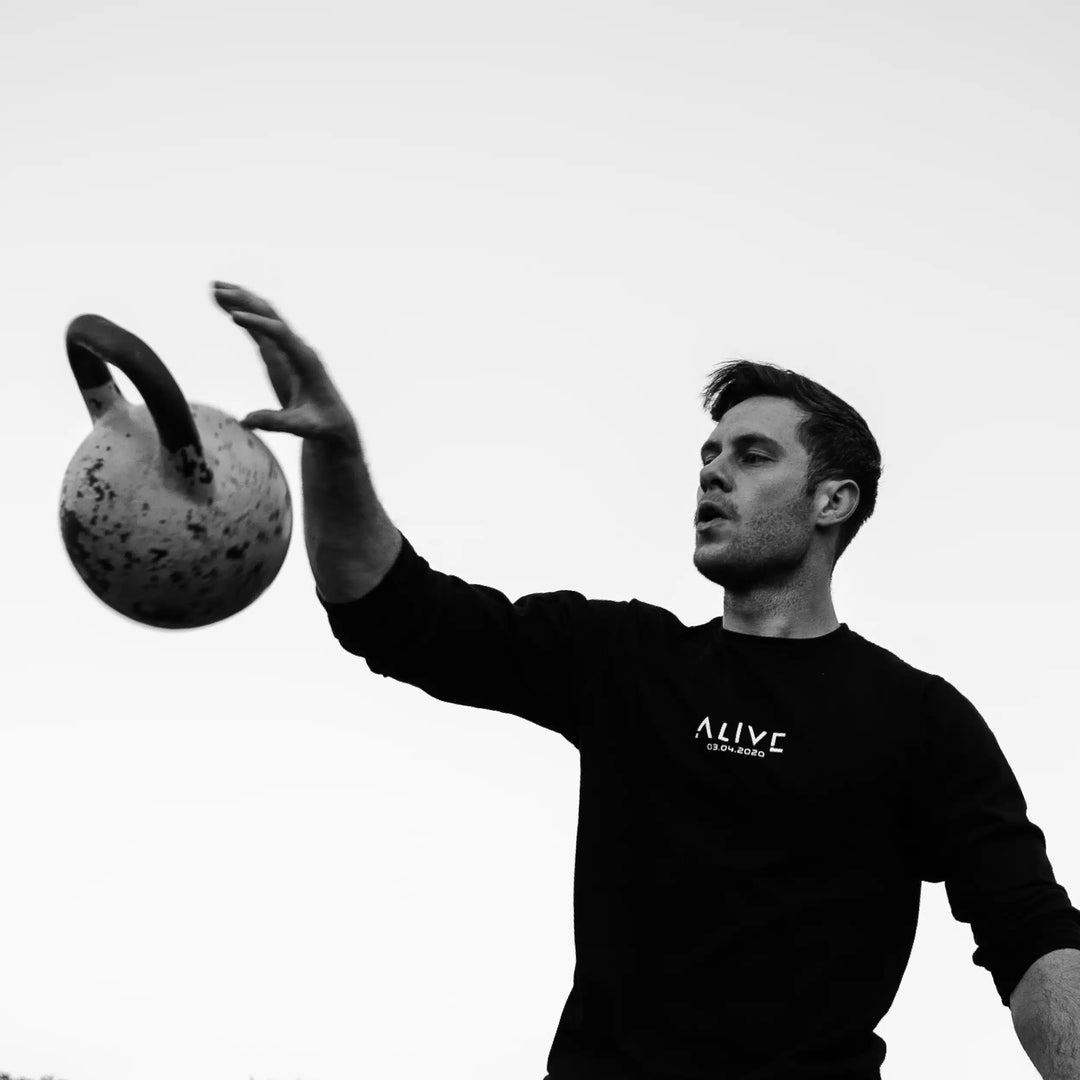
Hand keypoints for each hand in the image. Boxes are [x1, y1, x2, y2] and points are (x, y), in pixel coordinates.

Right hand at [212, 281, 359, 450]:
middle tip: (218, 289)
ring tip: (215, 287)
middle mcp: (298, 348)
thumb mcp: (302, 427)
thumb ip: (277, 422)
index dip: (259, 324)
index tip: (234, 317)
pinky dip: (243, 315)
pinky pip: (260, 329)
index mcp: (306, 360)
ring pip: (265, 317)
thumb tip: (248, 420)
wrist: (333, 422)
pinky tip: (225, 306)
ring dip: (242, 300)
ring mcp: (288, 349)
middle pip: (272, 316)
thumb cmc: (322, 425)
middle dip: (246, 301)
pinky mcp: (279, 354)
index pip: (281, 334)